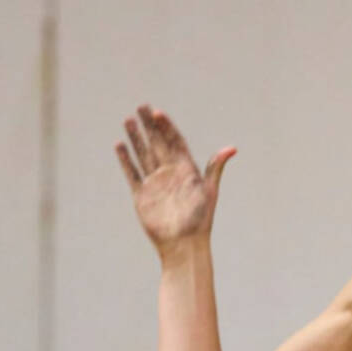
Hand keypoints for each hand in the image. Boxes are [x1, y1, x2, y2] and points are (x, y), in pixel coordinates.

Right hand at [115, 104, 235, 257]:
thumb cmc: (200, 220)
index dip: (167, 127)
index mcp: (187, 170)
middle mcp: (170, 173)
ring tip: (128, 119)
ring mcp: (155, 183)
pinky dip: (126, 160)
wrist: (184, 244)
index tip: (157, 112)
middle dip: (150, 125)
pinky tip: (120, 145)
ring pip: (143, 154)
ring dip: (136, 138)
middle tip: (141, 106)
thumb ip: (215, 167)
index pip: (175, 142)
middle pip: (158, 144)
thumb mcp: (209, 190)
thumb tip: (232, 148)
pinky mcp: (142, 195)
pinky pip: (132, 173)